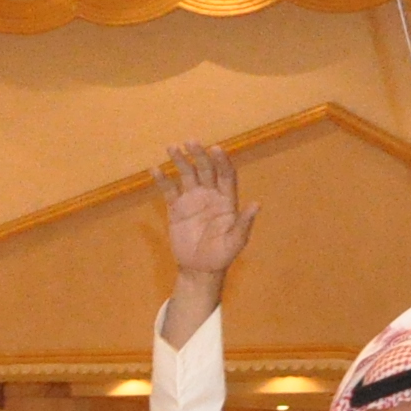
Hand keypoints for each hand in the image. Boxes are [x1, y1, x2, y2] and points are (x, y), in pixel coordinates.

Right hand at [154, 140, 257, 347]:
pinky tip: (154, 170)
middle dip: (199, 155)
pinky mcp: (176, 209)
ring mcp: (192, 200)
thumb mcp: (237, 241)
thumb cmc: (223, 254)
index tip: (215, 149)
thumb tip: (256, 204)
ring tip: (172, 147)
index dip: (221, 161)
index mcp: (227, 199)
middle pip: (205, 169)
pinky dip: (162, 179)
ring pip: (187, 175)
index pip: (225, 174)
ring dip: (180, 160)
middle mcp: (210, 194)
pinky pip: (169, 190)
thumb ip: (244, 222)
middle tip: (191, 142)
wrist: (201, 268)